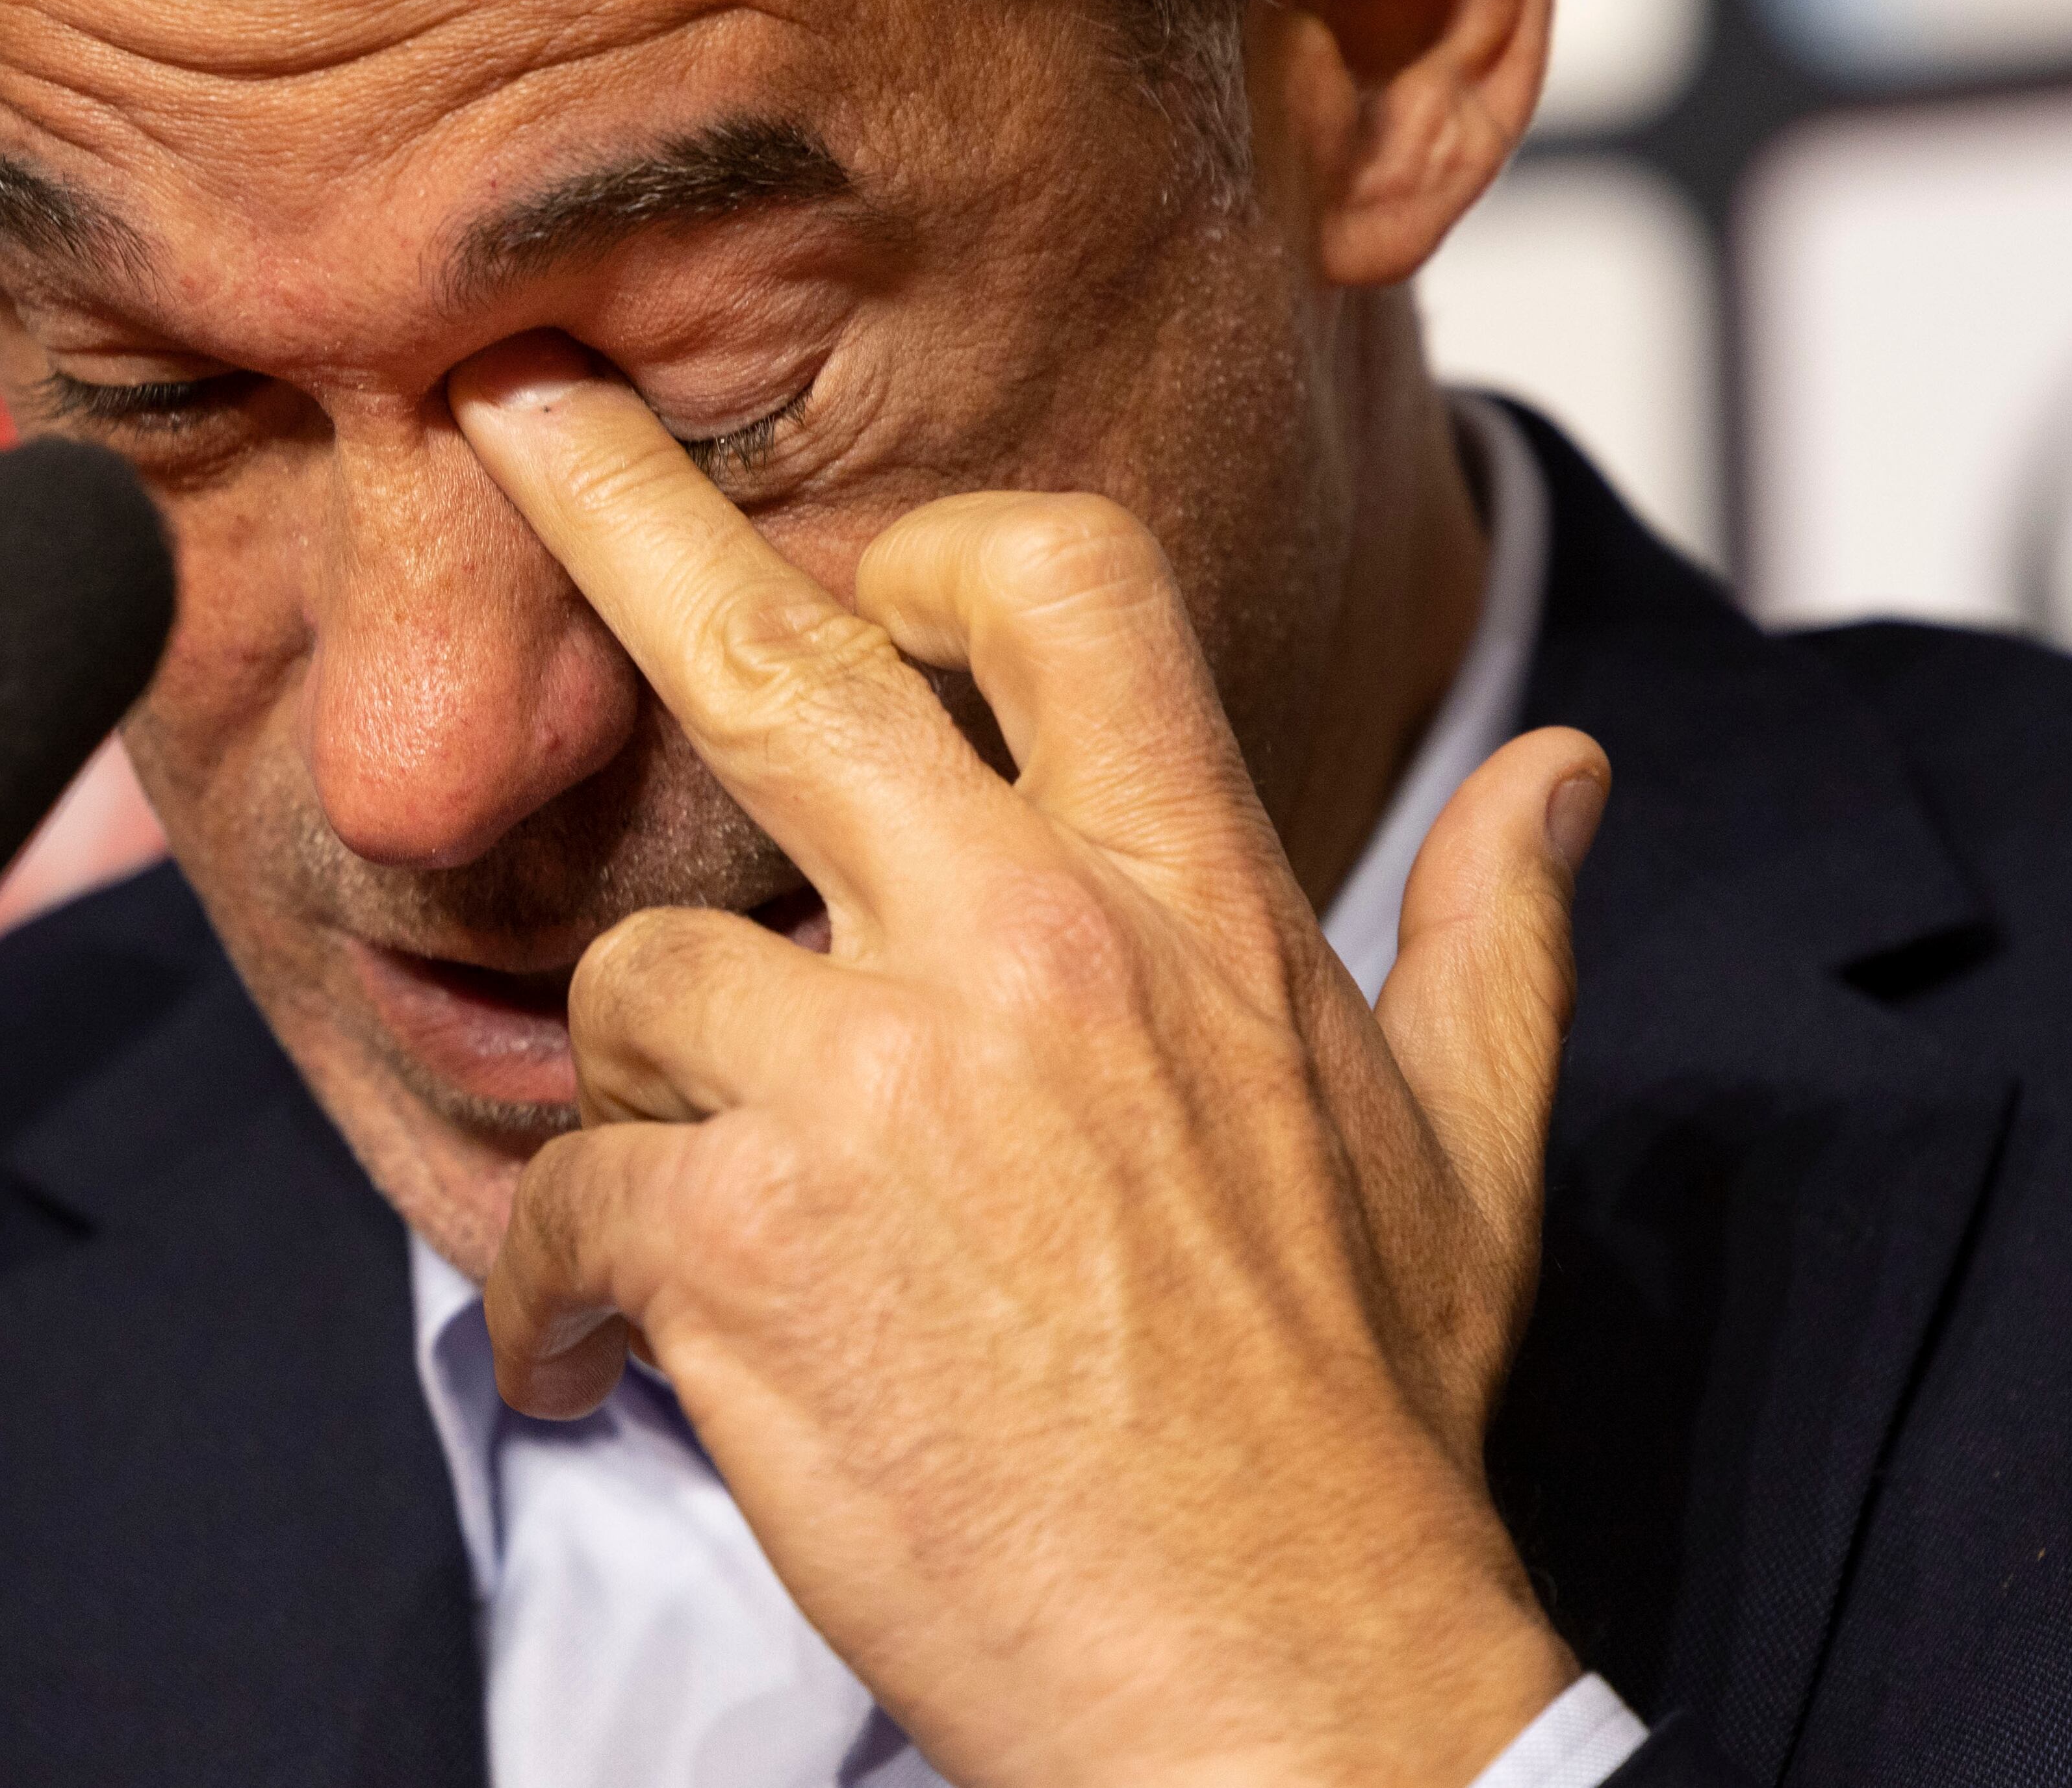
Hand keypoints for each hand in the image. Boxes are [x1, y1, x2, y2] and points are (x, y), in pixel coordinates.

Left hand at [450, 339, 1608, 1787]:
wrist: (1277, 1691)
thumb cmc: (1355, 1431)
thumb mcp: (1468, 1155)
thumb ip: (1499, 932)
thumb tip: (1566, 771)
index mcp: (1190, 901)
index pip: (1062, 585)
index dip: (940, 545)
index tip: (864, 570)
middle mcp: (1024, 948)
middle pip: (769, 652)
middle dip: (616, 506)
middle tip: (505, 411)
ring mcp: (875, 1086)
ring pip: (637, 972)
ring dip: (634, 1084)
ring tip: (683, 1210)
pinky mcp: (748, 1244)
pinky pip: (566, 1199)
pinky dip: (558, 1287)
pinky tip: (601, 1360)